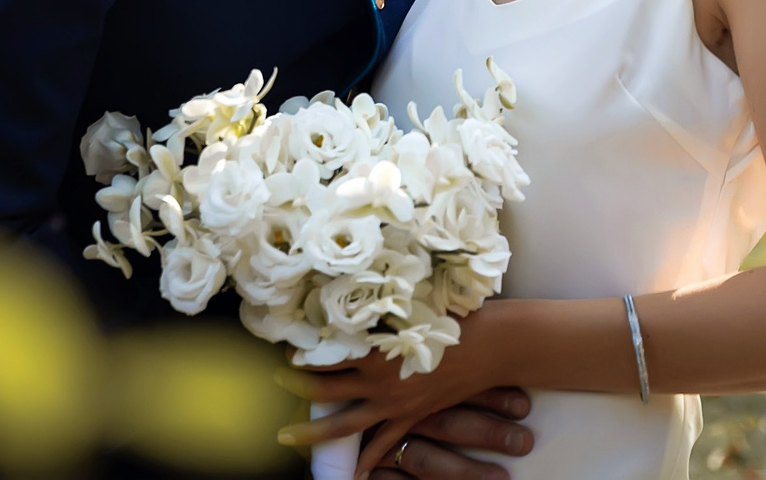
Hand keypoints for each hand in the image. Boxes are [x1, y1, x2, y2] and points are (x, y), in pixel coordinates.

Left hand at [283, 311, 517, 474]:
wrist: (492, 346)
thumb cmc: (453, 317)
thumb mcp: (412, 307)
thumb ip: (378, 313)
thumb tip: (351, 302)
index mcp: (375, 348)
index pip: (325, 354)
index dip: (301, 353)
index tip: (285, 348)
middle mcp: (379, 380)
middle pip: (323, 391)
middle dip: (294, 389)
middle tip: (274, 384)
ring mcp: (395, 404)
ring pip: (343, 425)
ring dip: (311, 433)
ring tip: (286, 437)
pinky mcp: (411, 417)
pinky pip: (382, 445)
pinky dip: (366, 461)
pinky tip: (353, 474)